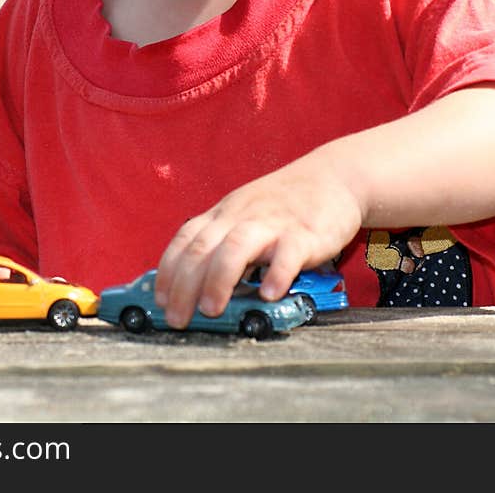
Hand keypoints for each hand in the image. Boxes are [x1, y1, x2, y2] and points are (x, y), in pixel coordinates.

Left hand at [154, 150, 363, 328]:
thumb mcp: (245, 214)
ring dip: (219, 279)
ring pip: (236, 247)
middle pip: (203, 248)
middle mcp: (241, 216)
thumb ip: (224, 242)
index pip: (185, 239)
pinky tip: (269, 295)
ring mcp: (272, 223)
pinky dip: (276, 274)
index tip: (159, 299)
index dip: (168, 271)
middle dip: (184, 285)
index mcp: (224, 214)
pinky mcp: (305, 233)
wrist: (334, 177)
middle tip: (177, 317)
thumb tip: (198, 285)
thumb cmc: (285, 203)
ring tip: (211, 309)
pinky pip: (287, 253)